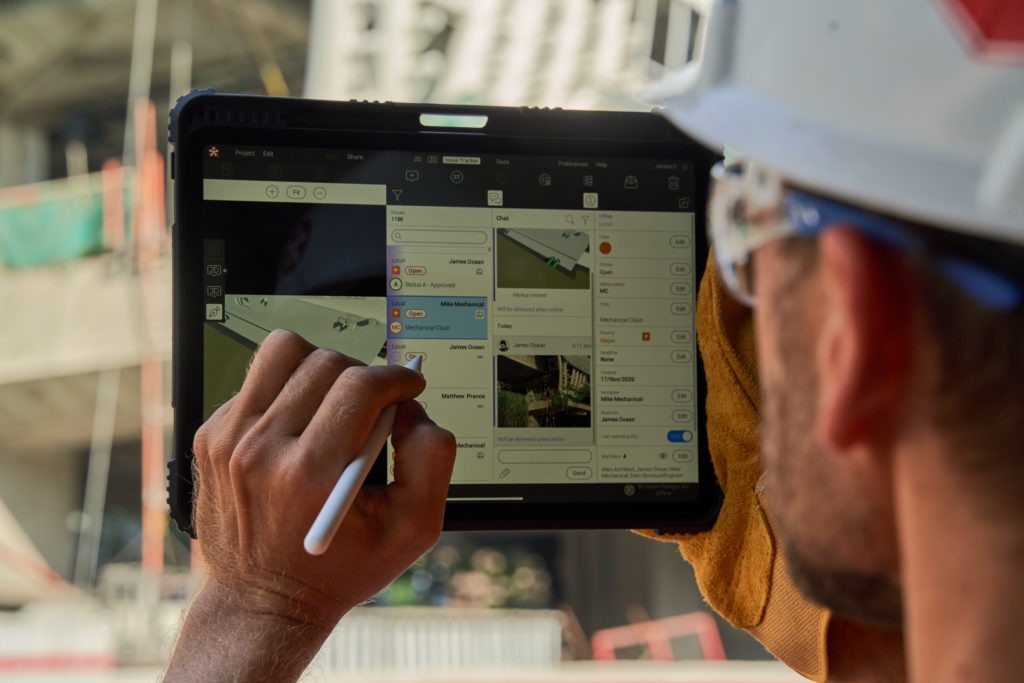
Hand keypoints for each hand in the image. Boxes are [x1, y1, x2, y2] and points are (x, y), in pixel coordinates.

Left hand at [167, 329, 454, 680]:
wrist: (263, 604)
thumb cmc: (339, 569)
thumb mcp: (412, 531)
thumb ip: (431, 459)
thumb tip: (412, 408)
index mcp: (309, 473)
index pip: (360, 385)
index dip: (397, 377)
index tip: (409, 386)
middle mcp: (260, 450)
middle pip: (325, 362)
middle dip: (363, 374)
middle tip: (375, 403)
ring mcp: (228, 439)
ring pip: (284, 352)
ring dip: (320, 368)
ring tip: (333, 401)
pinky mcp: (211, 436)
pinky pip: (258, 381)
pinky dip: (287, 392)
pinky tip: (299, 428)